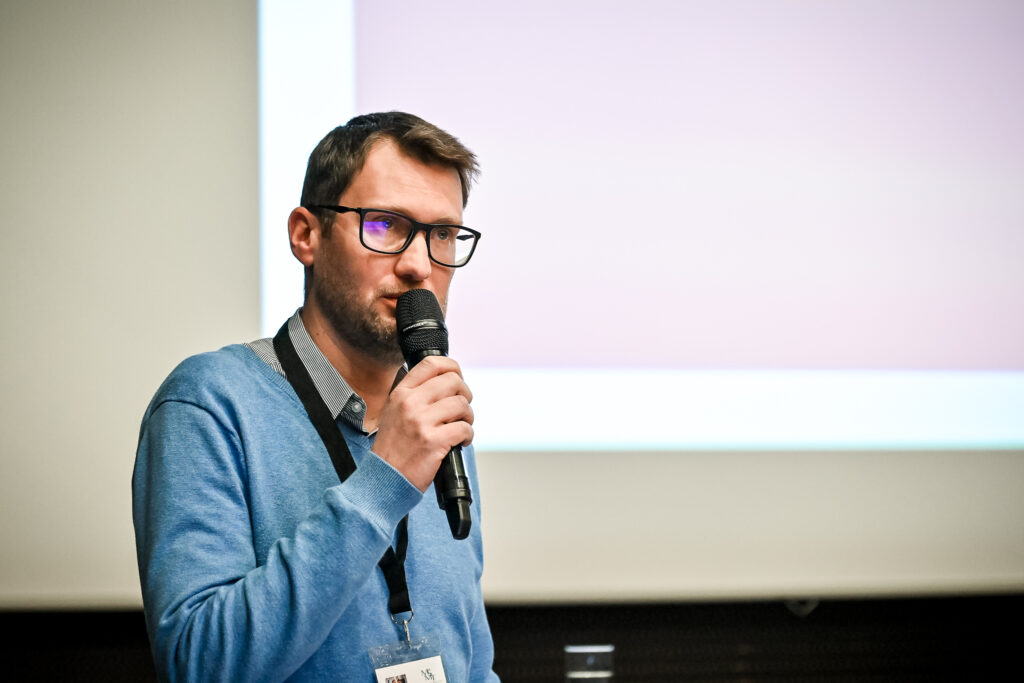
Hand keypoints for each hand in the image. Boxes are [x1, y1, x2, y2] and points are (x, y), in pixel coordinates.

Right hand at [372, 356, 473, 491]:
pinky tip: (460, 442)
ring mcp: (421, 422)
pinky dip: (468, 436)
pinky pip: (464, 428)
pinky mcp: (433, 441)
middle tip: (461, 409)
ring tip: (460, 426)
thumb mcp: (394, 412)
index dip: (452, 367)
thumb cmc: (393, 448)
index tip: (457, 377)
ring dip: (468, 417)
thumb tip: (447, 382)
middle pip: (453, 381)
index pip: (431, 364)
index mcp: (401, 393)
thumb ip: (415, 395)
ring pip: (462, 404)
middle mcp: (410, 403)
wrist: (384, 478)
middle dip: (464, 394)